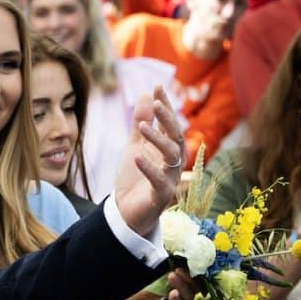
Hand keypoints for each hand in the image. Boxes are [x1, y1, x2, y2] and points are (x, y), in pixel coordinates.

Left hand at [114, 86, 185, 237]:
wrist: (125, 213)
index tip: (158, 86)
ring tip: (143, 126)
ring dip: (158, 139)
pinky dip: (149, 168)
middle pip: (175, 136)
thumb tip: (145, 95)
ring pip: (171, 156)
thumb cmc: (133, 179)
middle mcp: (171, 162)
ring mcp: (169, 179)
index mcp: (165, 149)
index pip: (169, 123)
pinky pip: (159, 181)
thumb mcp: (133, 147)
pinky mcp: (161, 197)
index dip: (165, 105)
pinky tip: (137, 157)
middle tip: (157, 102)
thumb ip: (140, 124)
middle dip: (168, 118)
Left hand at [114, 268, 196, 299]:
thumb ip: (163, 277)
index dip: (188, 278)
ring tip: (173, 292)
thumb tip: (176, 264)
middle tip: (173, 275)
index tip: (180, 269)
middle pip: (188, 298)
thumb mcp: (150, 282)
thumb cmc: (135, 295)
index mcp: (175, 293)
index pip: (189, 287)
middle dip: (182, 286)